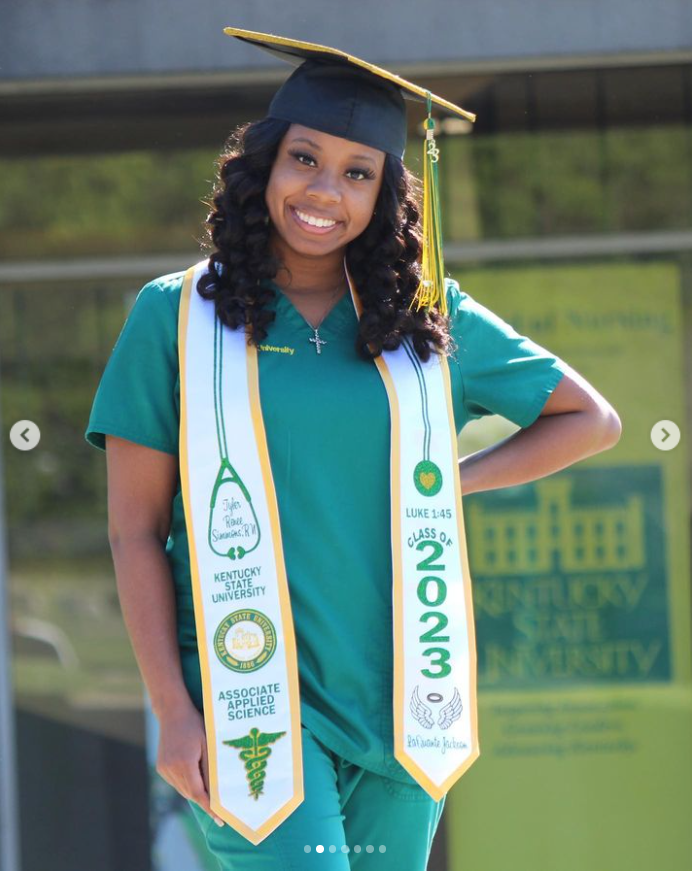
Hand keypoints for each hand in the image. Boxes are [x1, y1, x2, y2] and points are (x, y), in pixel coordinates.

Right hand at [155, 699, 224, 826]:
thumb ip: (210, 768)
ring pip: (183, 789)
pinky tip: (195, 780)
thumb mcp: (207, 743)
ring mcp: (164, 769)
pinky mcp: (161, 767)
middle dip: (205, 802)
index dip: (210, 808)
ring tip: (209, 796)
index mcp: (185, 763)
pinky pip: (176, 782)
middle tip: (219, 812)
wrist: (172, 713)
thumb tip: (216, 791)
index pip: (199, 793)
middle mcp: (172, 769)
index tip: (220, 820)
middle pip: (191, 793)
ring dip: (195, 793)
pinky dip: (187, 784)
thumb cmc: (195, 725)